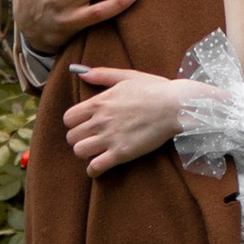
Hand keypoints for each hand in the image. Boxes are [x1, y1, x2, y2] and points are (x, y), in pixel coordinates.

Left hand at [61, 62, 187, 174]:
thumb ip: (102, 75)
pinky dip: (94, 170)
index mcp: (99, 102)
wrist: (175, 106)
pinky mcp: (122, 153)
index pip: (68, 118)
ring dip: (85, 154)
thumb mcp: (126, 76)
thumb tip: (81, 72)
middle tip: (90, 140)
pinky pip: (96, 167)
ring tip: (95, 153)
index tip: (83, 126)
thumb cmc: (154, 89)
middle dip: (78, 139)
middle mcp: (100, 120)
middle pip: (71, 137)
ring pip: (79, 151)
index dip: (74, 123)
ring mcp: (110, 137)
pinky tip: (98, 168)